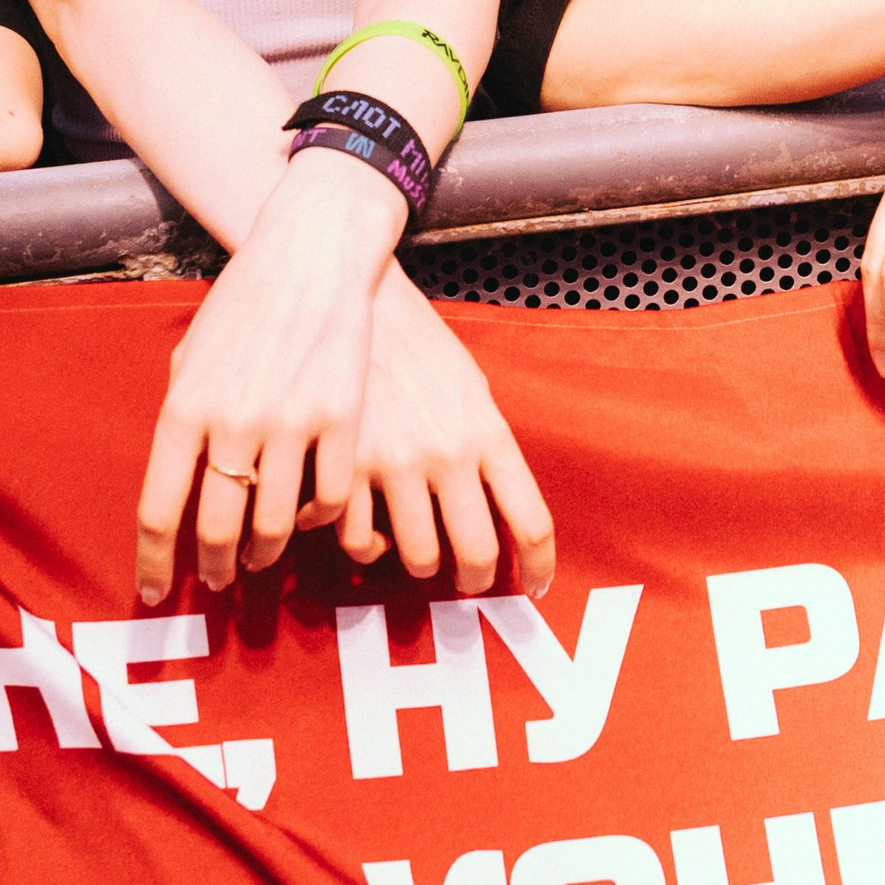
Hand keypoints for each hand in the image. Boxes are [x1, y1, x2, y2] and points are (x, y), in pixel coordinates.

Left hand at [134, 148, 397, 599]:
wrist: (310, 254)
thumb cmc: (243, 304)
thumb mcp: (191, 357)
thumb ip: (182, 421)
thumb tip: (177, 486)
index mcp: (185, 408)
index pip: (159, 510)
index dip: (155, 563)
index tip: (154, 593)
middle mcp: (234, 422)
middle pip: (217, 529)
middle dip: (216, 568)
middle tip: (219, 581)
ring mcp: (291, 423)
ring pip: (275, 525)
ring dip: (266, 554)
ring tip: (262, 559)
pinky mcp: (342, 420)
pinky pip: (329, 498)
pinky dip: (316, 521)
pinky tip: (307, 520)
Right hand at [314, 261, 555, 595]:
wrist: (354, 299)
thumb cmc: (417, 343)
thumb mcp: (470, 387)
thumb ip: (487, 446)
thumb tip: (502, 506)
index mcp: (487, 432)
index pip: (531, 521)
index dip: (540, 566)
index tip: (536, 585)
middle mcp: (446, 455)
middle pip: (477, 554)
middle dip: (477, 582)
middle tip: (470, 583)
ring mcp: (394, 464)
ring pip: (418, 558)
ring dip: (421, 565)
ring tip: (418, 554)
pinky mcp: (345, 468)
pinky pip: (359, 540)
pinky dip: (366, 547)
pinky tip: (369, 533)